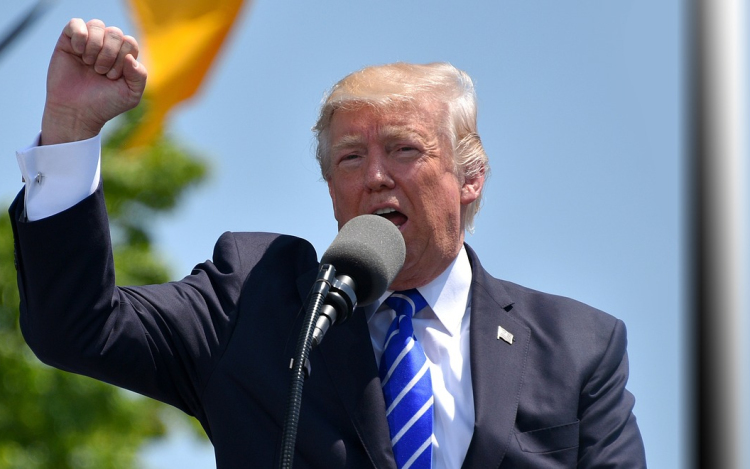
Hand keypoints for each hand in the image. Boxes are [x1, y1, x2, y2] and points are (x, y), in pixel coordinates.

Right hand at [41, 18, 147, 144]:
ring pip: (97, 25)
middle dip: (109, 54)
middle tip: (100, 72)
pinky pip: (76, 23)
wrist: (76, 111)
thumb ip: (139, 76)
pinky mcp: (68, 41)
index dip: (122, 58)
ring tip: (88, 63)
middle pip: (115, 32)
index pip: (129, 42)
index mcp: (123, 57)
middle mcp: (106, 47)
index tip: (112, 77)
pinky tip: (77, 51)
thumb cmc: (104, 104)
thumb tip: (130, 57)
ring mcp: (87, 43)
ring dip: (95, 46)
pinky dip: (79, 36)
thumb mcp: (131, 95)